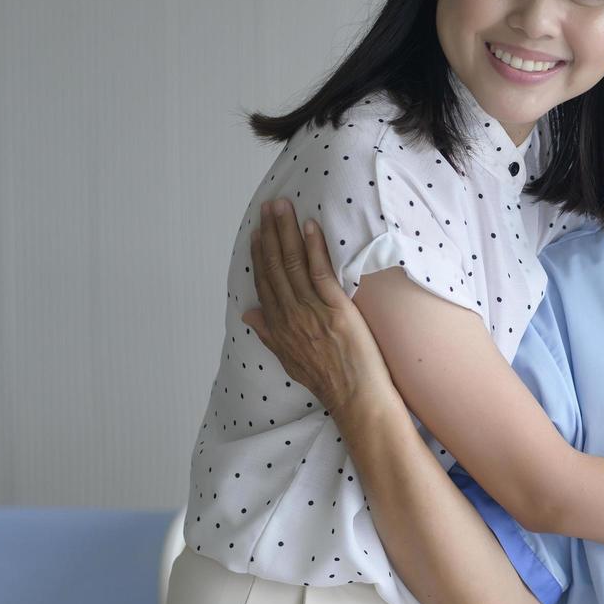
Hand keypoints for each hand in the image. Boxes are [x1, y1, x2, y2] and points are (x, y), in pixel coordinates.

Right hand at [241, 198, 388, 412]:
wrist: (355, 397)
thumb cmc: (328, 380)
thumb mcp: (289, 360)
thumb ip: (268, 334)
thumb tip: (248, 313)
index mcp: (278, 326)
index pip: (264, 282)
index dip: (259, 255)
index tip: (258, 232)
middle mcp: (290, 316)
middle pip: (274, 267)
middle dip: (270, 233)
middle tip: (268, 206)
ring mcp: (311, 311)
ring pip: (292, 264)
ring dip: (286, 231)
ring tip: (282, 207)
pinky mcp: (334, 309)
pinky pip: (319, 272)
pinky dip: (313, 247)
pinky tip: (309, 226)